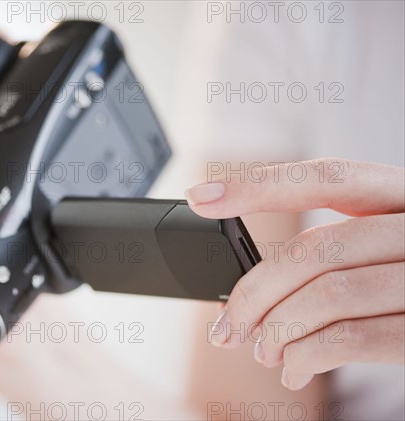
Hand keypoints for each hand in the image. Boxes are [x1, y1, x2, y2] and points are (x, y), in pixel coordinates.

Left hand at [185, 158, 404, 390]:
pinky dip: (307, 356)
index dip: (259, 184)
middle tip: (228, 326)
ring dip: (277, 330)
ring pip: (329, 295)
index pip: (326, 176)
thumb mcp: (391, 250)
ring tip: (262, 352)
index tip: (201, 195)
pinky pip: (353, 339)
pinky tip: (293, 369)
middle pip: (315, 248)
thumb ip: (339, 252)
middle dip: (255, 292)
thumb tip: (255, 287)